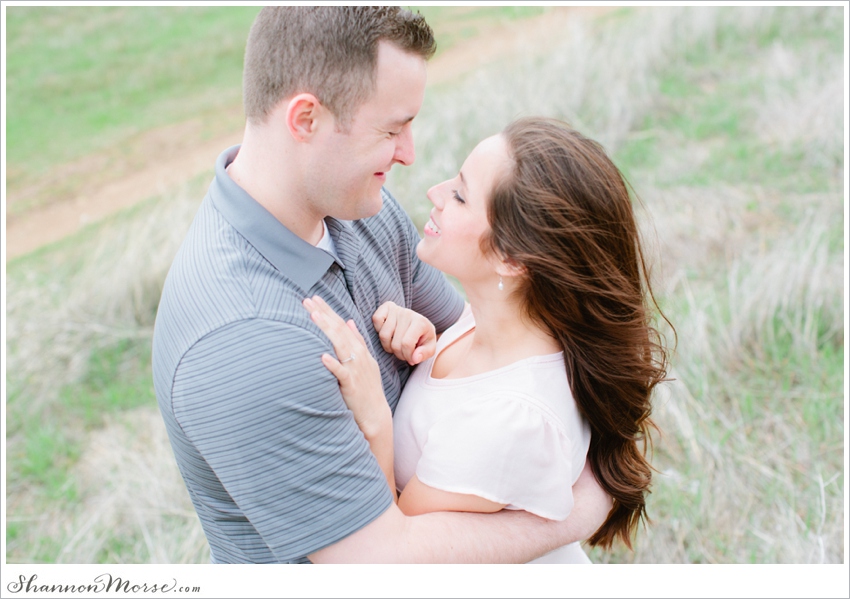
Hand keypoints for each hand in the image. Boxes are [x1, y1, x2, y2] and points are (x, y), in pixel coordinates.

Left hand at [302, 296, 390, 437]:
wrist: (375, 414)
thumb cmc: (366, 389)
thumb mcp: (366, 361)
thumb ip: (357, 341)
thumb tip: (349, 321)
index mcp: (360, 350)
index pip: (341, 325)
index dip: (328, 311)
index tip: (314, 298)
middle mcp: (358, 356)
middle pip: (339, 330)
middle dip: (323, 314)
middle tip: (307, 300)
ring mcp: (356, 369)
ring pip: (340, 346)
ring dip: (327, 330)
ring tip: (313, 317)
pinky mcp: (351, 385)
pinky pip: (341, 373)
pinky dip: (333, 364)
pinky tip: (322, 356)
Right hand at [372, 301, 435, 364]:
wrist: (418, 322)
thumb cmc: (423, 337)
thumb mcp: (430, 348)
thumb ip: (424, 354)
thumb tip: (414, 359)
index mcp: (420, 322)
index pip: (407, 344)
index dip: (407, 356)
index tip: (411, 359)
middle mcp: (407, 314)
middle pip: (395, 343)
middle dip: (398, 354)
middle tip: (404, 353)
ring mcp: (396, 309)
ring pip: (383, 335)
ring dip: (388, 346)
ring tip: (396, 345)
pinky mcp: (386, 307)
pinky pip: (376, 320)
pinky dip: (378, 330)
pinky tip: (388, 334)